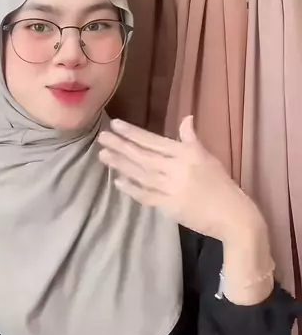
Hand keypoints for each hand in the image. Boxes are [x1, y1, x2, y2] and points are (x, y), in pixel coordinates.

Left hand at [98, 116, 262, 243]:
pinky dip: (131, 189)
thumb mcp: (209, 157)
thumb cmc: (222, 185)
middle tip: (102, 138)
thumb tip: (186, 119)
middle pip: (142, 156)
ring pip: (140, 174)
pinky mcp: (168, 207)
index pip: (154, 141)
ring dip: (121, 165)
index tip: (116, 125)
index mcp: (186, 154)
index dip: (133, 133)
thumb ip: (192, 140)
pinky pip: (145, 196)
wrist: (233, 216)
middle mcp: (176, 169)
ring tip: (103, 156)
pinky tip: (118, 181)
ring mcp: (171, 189)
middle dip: (121, 146)